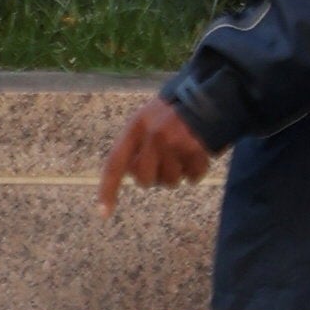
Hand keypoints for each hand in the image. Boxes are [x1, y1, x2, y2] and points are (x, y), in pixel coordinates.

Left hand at [98, 96, 211, 211]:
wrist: (206, 95)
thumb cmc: (172, 112)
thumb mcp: (146, 119)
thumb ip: (135, 144)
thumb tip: (131, 173)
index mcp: (136, 125)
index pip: (115, 162)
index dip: (108, 189)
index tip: (104, 213)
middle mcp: (152, 133)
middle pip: (144, 180)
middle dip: (154, 176)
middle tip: (164, 160)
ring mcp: (175, 141)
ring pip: (170, 181)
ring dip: (176, 173)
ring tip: (182, 154)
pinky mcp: (196, 148)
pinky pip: (192, 177)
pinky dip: (195, 171)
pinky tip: (196, 154)